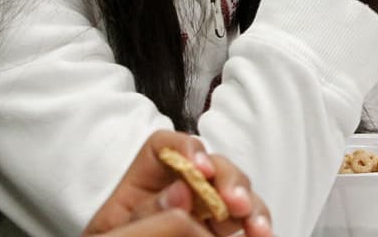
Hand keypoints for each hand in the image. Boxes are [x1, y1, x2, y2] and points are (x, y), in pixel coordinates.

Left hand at [83, 130, 271, 236]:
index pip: (164, 149)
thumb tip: (180, 191)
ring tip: (258, 227)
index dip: (186, 149)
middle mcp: (178, 197)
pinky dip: (260, 227)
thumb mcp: (114, 236)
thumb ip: (144, 214)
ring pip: (237, 195)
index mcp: (141, 190)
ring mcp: (203, 218)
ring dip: (253, 206)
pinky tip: (263, 235)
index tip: (201, 169)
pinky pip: (247, 225)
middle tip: (236, 202)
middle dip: (230, 179)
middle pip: (212, 167)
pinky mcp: (218, 236)